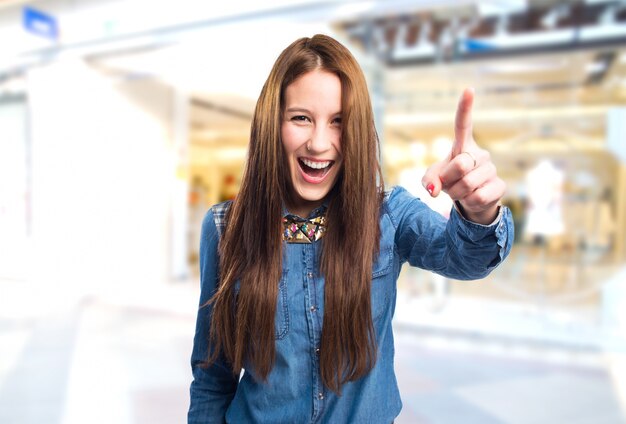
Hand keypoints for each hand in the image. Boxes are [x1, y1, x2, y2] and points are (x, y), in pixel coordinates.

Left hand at [421, 88, 504, 224]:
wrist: (470, 200)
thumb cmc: (450, 182)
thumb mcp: (433, 179)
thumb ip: (428, 180)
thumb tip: (433, 190)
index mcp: (462, 145)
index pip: (463, 124)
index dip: (465, 108)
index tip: (469, 89)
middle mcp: (480, 153)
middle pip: (459, 165)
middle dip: (448, 181)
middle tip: (449, 185)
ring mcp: (492, 169)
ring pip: (467, 185)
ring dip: (456, 194)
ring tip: (460, 192)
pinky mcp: (500, 185)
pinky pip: (477, 197)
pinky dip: (468, 202)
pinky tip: (472, 198)